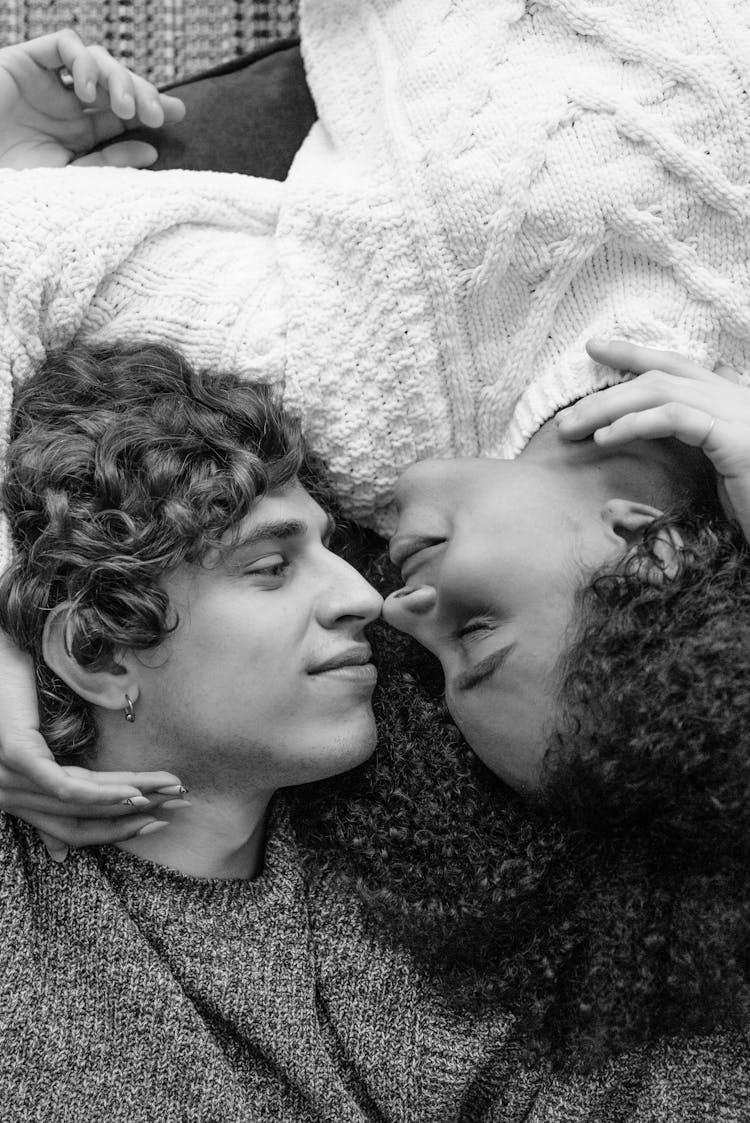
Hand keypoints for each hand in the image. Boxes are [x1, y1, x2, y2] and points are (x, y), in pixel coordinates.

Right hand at [0, 28, 184, 169]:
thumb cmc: (19, 184)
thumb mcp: (71, 179)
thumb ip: (108, 164)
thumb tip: (151, 150)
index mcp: (80, 133)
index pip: (124, 112)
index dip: (153, 106)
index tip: (179, 113)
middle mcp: (67, 104)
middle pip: (117, 83)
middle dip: (143, 92)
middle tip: (157, 114)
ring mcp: (48, 82)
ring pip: (97, 60)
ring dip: (119, 79)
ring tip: (125, 109)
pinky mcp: (26, 61)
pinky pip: (65, 44)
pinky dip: (84, 61)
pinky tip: (87, 91)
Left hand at [0, 630, 184, 859]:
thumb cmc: (11, 689)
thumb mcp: (34, 742)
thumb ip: (55, 784)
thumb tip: (60, 850)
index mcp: (17, 795)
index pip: (73, 828)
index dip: (118, 830)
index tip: (158, 819)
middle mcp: (10, 795)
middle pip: (82, 821)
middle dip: (135, 817)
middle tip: (177, 804)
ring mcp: (11, 778)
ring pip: (81, 805)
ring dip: (133, 799)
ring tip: (168, 791)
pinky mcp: (18, 757)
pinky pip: (67, 787)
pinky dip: (104, 794)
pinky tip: (135, 791)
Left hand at [556, 339, 749, 541]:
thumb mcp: (716, 475)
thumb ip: (692, 448)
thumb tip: (648, 442)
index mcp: (731, 403)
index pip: (677, 368)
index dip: (635, 353)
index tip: (595, 347)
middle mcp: (737, 399)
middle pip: (662, 375)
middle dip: (608, 388)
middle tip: (566, 416)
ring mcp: (738, 414)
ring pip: (661, 391)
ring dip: (609, 408)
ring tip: (573, 430)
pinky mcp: (736, 438)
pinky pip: (676, 417)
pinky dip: (636, 423)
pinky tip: (607, 438)